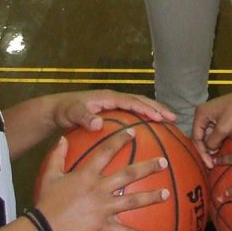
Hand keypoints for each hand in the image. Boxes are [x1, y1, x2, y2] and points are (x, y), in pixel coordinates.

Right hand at [35, 130, 170, 230]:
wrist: (44, 228)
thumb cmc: (46, 201)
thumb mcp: (50, 175)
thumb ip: (58, 155)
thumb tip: (63, 137)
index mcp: (87, 175)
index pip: (106, 152)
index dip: (120, 140)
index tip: (133, 132)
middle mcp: (99, 189)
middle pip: (128, 175)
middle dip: (147, 168)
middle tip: (164, 162)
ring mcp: (103, 209)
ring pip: (132, 202)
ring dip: (151, 198)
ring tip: (167, 194)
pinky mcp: (103, 227)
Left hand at [49, 90, 174, 132]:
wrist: (57, 109)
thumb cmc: (65, 110)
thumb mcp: (72, 113)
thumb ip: (84, 117)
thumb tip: (97, 123)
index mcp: (109, 97)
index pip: (132, 101)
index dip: (146, 108)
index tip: (159, 117)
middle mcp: (115, 99)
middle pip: (141, 101)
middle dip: (158, 108)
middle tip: (173, 118)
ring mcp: (115, 105)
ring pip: (139, 106)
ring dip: (154, 112)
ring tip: (169, 123)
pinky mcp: (113, 112)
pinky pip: (132, 115)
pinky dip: (144, 120)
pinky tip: (150, 133)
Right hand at [192, 85, 231, 165]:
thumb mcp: (223, 128)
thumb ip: (213, 142)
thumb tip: (210, 151)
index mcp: (201, 113)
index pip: (196, 136)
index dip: (201, 152)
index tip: (209, 163)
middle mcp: (205, 115)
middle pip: (201, 137)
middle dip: (206, 151)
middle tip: (212, 164)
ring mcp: (214, 118)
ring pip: (209, 137)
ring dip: (213, 148)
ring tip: (216, 161)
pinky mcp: (223, 121)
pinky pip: (217, 134)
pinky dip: (218, 143)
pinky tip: (221, 152)